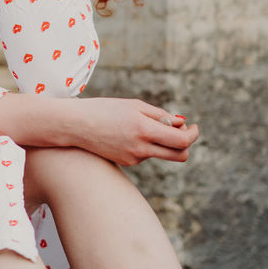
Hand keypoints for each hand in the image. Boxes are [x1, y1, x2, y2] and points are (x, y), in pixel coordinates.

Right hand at [72, 97, 198, 166]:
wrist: (74, 126)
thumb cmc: (103, 109)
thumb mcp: (133, 105)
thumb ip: (160, 114)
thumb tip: (181, 123)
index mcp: (144, 130)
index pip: (181, 141)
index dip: (192, 134)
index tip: (193, 127)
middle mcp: (141, 149)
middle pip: (179, 155)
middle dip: (186, 144)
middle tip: (183, 131)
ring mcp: (134, 159)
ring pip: (162, 154)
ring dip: (164, 141)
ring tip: (145, 124)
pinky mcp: (127, 163)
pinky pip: (146, 154)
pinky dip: (147, 144)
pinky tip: (129, 133)